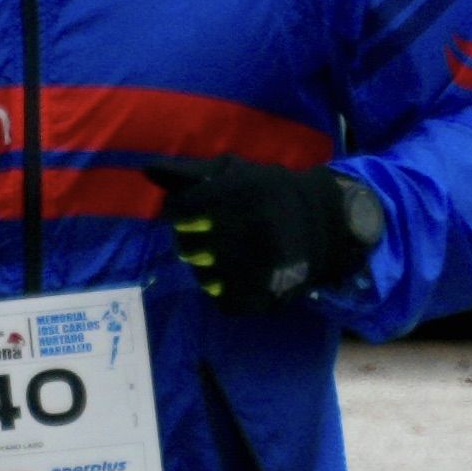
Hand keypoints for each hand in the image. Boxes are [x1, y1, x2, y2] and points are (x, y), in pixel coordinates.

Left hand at [144, 151, 385, 309]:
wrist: (325, 224)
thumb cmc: (269, 192)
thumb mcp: (234, 171)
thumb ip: (189, 173)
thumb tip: (146, 170)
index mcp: (243, 192)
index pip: (181, 211)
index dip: (179, 212)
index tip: (188, 212)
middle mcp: (253, 227)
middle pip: (188, 244)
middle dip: (191, 239)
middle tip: (208, 236)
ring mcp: (261, 265)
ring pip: (203, 275)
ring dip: (205, 266)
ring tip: (224, 255)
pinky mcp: (268, 294)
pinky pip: (223, 300)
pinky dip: (223, 291)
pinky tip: (236, 275)